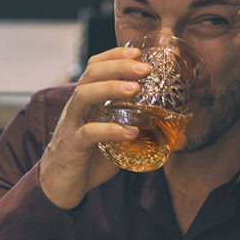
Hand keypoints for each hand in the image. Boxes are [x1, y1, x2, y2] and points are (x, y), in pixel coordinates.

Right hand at [38, 48, 149, 209]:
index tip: (139, 52)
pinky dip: (110, 130)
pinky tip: (131, 133)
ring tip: (135, 89)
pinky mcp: (71, 146)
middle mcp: (76, 108)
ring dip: (110, 88)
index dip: (114, 55)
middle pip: (90, 74)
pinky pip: (87, 133)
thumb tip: (179, 138)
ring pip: (83, 95)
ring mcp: (71, 125)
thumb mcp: (117, 142)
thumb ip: (141, 134)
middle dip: (118, 66)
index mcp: (86, 102)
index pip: (95, 67)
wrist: (60, 187)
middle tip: (145, 68)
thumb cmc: (89, 159)